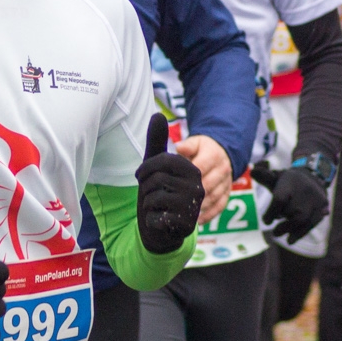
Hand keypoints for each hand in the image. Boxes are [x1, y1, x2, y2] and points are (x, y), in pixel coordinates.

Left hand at [134, 113, 204, 253]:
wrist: (164, 227)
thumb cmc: (161, 192)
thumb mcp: (157, 166)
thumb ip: (157, 141)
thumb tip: (158, 114)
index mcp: (194, 169)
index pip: (161, 161)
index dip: (144, 170)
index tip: (143, 177)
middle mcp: (199, 186)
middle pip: (155, 180)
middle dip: (145, 188)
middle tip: (152, 195)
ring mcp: (194, 206)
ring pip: (153, 199)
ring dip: (148, 204)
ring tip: (157, 207)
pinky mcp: (187, 225)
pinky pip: (155, 218)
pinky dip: (151, 220)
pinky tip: (159, 220)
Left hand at [175, 134, 230, 222]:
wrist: (221, 154)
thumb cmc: (201, 149)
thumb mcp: (195, 142)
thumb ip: (187, 146)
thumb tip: (179, 148)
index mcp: (214, 155)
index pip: (200, 167)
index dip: (185, 176)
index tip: (168, 183)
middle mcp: (223, 169)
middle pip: (207, 184)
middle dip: (190, 194)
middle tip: (172, 201)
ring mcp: (227, 183)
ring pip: (214, 197)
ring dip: (199, 206)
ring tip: (182, 212)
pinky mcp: (228, 193)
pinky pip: (220, 206)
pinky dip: (210, 215)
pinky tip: (198, 221)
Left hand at [250, 161, 329, 242]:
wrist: (312, 177)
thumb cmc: (288, 182)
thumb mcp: (276, 177)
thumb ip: (264, 177)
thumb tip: (253, 172)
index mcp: (290, 182)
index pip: (280, 199)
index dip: (272, 212)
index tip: (266, 221)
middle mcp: (304, 190)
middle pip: (294, 211)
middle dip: (284, 223)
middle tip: (275, 232)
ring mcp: (315, 199)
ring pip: (304, 218)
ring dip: (292, 231)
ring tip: (281, 237)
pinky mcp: (323, 207)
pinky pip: (313, 222)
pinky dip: (301, 233)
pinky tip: (291, 240)